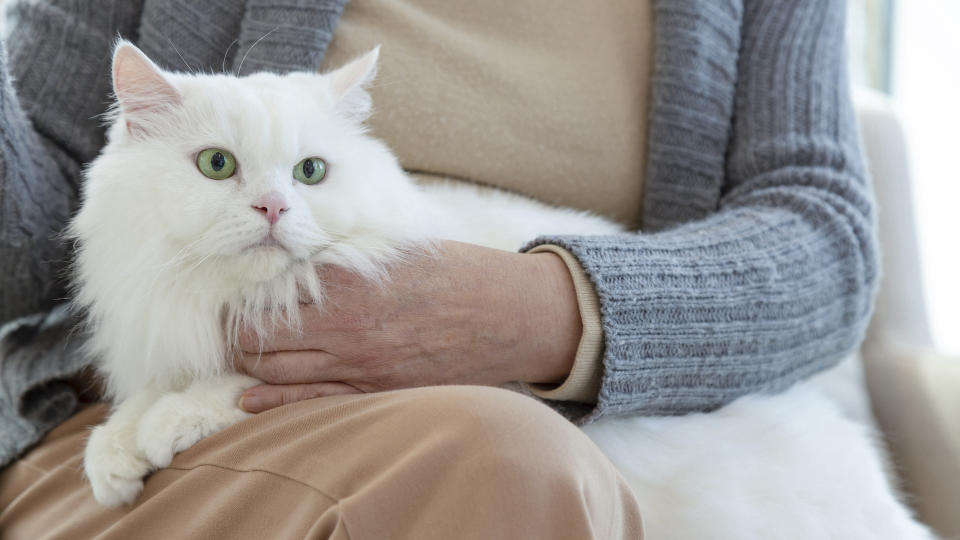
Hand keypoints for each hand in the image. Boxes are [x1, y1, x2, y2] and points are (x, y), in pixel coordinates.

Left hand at [237, 240, 581, 411]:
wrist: (508, 315)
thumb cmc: (457, 273)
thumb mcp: (399, 248)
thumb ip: (349, 251)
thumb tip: (307, 245)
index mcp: (348, 282)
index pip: (268, 294)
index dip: (240, 298)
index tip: (229, 294)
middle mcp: (346, 326)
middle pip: (262, 339)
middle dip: (236, 336)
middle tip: (227, 329)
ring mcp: (360, 364)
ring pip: (278, 373)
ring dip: (249, 367)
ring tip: (238, 358)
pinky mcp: (378, 391)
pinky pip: (313, 402)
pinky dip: (274, 402)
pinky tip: (250, 400)